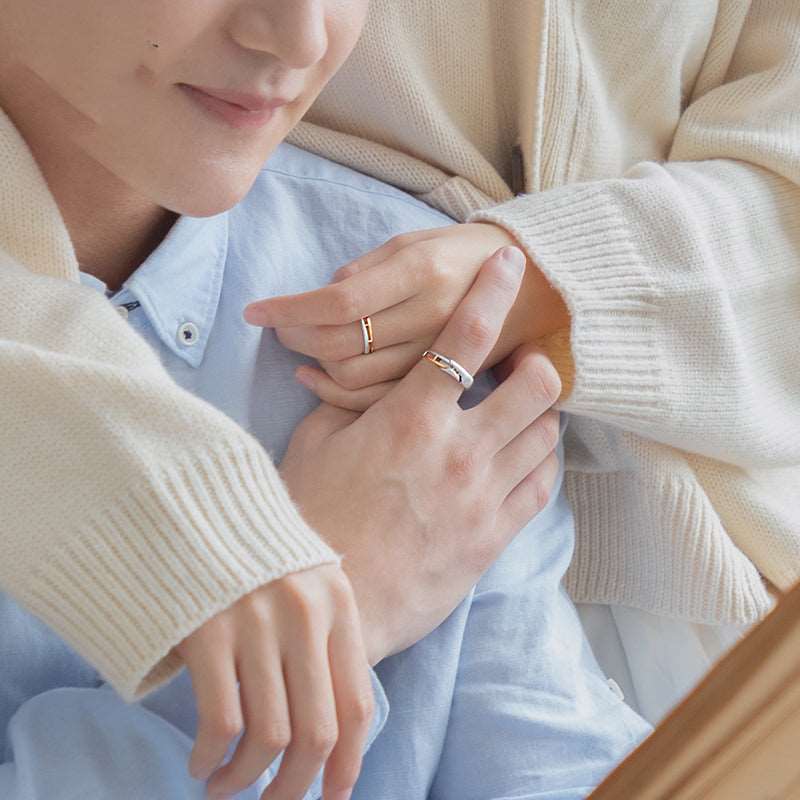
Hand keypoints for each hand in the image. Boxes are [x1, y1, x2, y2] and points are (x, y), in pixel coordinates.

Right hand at [175, 563, 373, 799]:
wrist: (196, 510)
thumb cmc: (255, 560)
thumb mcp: (308, 585)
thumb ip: (324, 642)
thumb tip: (332, 733)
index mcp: (338, 604)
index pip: (355, 705)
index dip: (348, 764)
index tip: (333, 797)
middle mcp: (304, 615)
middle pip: (316, 732)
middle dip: (294, 788)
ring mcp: (256, 623)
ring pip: (268, 737)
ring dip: (245, 780)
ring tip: (226, 788)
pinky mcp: (207, 632)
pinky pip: (221, 722)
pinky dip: (211, 756)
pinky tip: (202, 762)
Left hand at [244, 223, 568, 409]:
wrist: (536, 291)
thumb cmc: (468, 256)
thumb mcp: (419, 242)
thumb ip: (369, 268)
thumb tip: (322, 293)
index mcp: (422, 273)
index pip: (339, 300)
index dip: (290, 308)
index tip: (257, 309)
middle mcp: (427, 318)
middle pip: (340, 343)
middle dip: (295, 336)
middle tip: (276, 326)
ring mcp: (434, 357)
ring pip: (354, 376)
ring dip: (312, 363)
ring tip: (296, 347)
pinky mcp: (438, 384)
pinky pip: (377, 399)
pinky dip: (337, 393)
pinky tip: (318, 376)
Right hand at [278, 246, 561, 664]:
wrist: (331, 604)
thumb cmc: (312, 517)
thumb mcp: (316, 444)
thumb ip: (347, 400)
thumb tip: (352, 369)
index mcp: (409, 418)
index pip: (464, 339)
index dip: (493, 293)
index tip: (511, 265)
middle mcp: (457, 451)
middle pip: (534, 385)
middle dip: (536, 363)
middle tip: (519, 362)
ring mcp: (482, 496)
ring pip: (546, 435)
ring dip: (539, 413)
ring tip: (521, 410)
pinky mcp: (493, 537)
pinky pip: (542, 487)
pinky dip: (540, 461)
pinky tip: (522, 455)